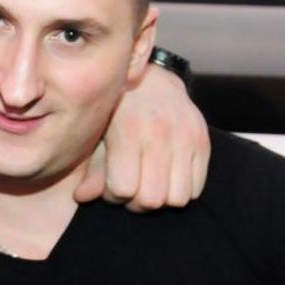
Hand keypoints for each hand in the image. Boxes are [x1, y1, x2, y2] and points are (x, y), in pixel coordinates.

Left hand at [73, 62, 209, 210]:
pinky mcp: (203, 143)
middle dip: (137, 203)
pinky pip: (196, 189)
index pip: (123, 189)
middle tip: (131, 189)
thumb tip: (81, 198)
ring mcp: (187, 138)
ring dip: (161, 199)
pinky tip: (166, 177)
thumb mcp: (99, 135)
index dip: (113, 195)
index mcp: (129, 131)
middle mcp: (160, 133)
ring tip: (149, 184)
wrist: (151, 81)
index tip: (111, 185)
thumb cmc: (117, 112)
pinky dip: (180, 190)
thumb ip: (93, 169)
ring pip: (178, 199)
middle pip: (152, 200)